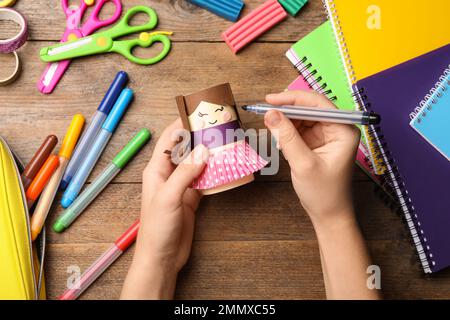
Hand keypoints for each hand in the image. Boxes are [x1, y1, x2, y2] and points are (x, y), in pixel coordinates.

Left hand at [121, 119, 208, 298]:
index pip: (169, 141)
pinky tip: (225, 167)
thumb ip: (185, 173)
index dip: (181, 125)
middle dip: (199, 138)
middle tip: (217, 127)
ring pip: (196, 164)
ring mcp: (181, 187)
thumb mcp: (169, 197)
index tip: (197, 113)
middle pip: (184, 150)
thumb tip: (203, 151)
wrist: (162, 257)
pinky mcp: (191, 198)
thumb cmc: (157, 229)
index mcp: (156, 171)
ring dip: (208, 155)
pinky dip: (214, 173)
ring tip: (224, 143)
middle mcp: (168, 175)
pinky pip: (204, 180)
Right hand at [264, 90, 359, 225]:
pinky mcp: (317, 142)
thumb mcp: (303, 164)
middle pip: (309, 108)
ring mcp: (327, 135)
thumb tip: (270, 114)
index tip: (270, 100)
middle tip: (264, 111)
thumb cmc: (324, 193)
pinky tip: (280, 141)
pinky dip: (287, 132)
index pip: (317, 104)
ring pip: (302, 118)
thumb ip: (287, 137)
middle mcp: (338, 128)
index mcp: (343, 130)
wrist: (328, 214)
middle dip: (286, 109)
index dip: (292, 99)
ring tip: (271, 128)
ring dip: (285, 121)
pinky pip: (299, 129)